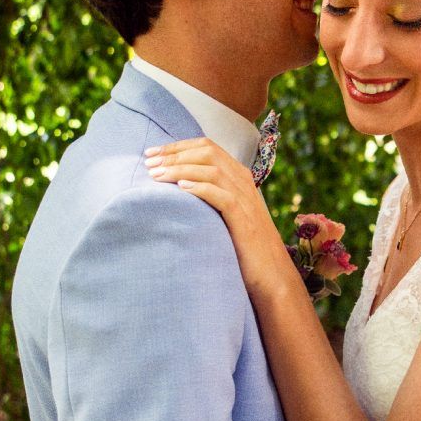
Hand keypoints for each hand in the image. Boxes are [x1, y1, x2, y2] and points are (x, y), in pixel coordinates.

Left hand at [144, 138, 290, 296]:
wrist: (271, 274)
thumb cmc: (243, 246)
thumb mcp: (227, 213)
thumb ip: (210, 196)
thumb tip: (175, 187)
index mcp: (239, 177)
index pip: (207, 147)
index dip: (177, 146)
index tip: (152, 152)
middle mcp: (244, 183)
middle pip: (207, 152)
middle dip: (174, 153)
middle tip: (149, 161)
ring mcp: (246, 200)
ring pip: (213, 170)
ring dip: (181, 168)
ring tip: (156, 174)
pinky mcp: (244, 220)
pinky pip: (222, 196)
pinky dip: (201, 187)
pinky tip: (180, 187)